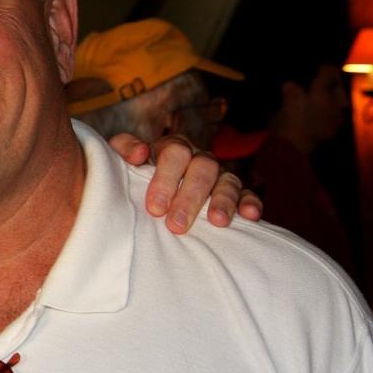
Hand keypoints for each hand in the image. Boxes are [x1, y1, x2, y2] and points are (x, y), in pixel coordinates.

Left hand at [107, 133, 262, 233]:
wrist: (149, 192)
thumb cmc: (135, 177)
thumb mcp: (123, 161)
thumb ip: (123, 150)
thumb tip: (139, 153)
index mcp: (172, 147)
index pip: (174, 153)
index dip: (165, 178)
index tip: (154, 208)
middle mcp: (198, 158)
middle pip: (202, 168)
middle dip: (190, 197)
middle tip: (176, 225)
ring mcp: (219, 175)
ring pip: (228, 180)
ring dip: (223, 200)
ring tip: (217, 222)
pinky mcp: (236, 193)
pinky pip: (248, 194)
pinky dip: (250, 203)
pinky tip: (249, 216)